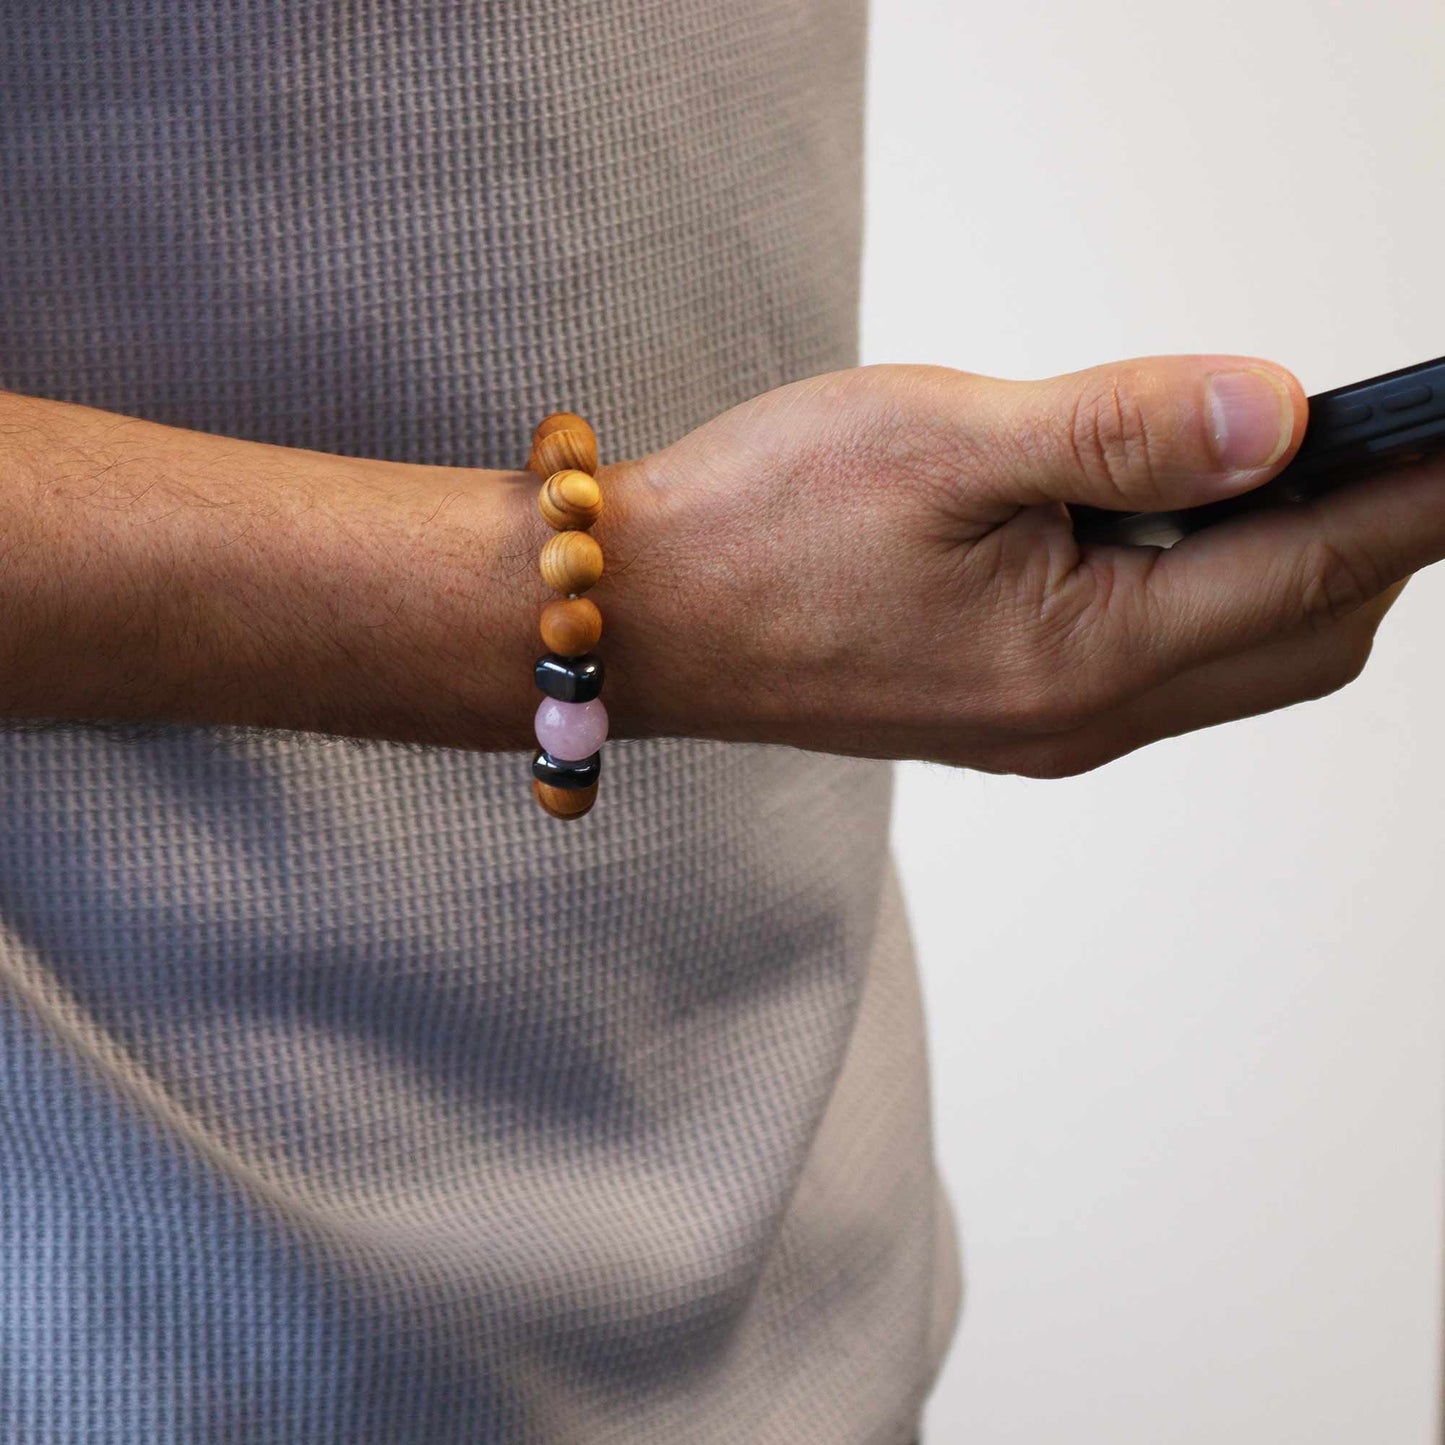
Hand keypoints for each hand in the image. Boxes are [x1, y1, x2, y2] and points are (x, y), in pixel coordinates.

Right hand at [599, 356, 1433, 775]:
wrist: (642, 612)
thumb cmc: (760, 526)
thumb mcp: (946, 441)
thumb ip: (1125, 427)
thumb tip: (1280, 414)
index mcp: (1083, 654)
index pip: (1314, 571)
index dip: (1417, 494)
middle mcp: (1081, 715)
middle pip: (1304, 637)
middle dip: (1374, 537)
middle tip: (1390, 433)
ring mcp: (1048, 725)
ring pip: (1241, 657)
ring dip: (1292, 565)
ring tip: (1278, 463)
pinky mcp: (1011, 709)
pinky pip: (1166, 664)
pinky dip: (1211, 589)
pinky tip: (1170, 518)